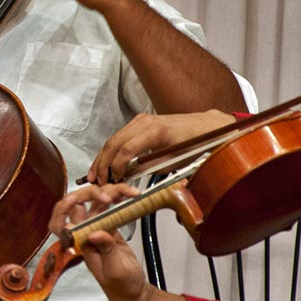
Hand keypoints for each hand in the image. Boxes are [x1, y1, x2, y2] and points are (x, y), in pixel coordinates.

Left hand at [49, 183, 148, 300]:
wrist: (133, 290)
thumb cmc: (120, 285)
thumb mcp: (114, 270)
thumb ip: (105, 250)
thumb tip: (93, 232)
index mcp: (78, 244)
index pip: (60, 222)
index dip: (64, 208)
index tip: (76, 199)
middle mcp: (84, 232)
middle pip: (79, 203)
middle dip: (92, 194)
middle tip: (109, 197)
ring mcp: (96, 226)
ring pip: (96, 201)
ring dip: (110, 192)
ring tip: (127, 193)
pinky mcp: (109, 224)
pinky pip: (110, 205)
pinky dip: (119, 197)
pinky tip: (128, 195)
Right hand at [87, 109, 234, 183]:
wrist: (205, 127)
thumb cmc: (195, 145)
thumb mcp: (174, 162)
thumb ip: (150, 168)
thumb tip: (129, 176)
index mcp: (156, 132)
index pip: (127, 150)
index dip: (116, 166)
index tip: (112, 180)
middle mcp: (145, 122)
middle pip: (115, 142)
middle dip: (103, 163)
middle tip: (96, 180)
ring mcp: (141, 120)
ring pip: (114, 138)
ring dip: (102, 156)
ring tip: (95, 173)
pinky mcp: (140, 121)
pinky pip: (120, 136)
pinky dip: (110, 149)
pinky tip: (105, 161)